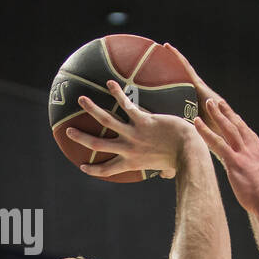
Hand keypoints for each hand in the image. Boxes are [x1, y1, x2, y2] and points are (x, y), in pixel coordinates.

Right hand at [65, 79, 198, 178]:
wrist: (190, 151)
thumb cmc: (183, 160)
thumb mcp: (167, 168)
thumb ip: (161, 170)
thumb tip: (164, 175)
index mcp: (133, 162)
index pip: (109, 169)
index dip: (94, 170)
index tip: (83, 167)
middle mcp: (129, 149)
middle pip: (98, 145)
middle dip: (82, 138)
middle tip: (68, 131)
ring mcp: (135, 134)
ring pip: (107, 121)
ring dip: (93, 110)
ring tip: (81, 99)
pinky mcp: (144, 121)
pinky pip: (127, 106)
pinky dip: (118, 94)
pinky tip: (110, 83)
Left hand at [161, 43, 258, 212]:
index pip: (246, 132)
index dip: (237, 121)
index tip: (230, 112)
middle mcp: (251, 148)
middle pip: (237, 124)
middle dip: (226, 111)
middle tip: (216, 100)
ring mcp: (243, 153)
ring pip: (228, 128)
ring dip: (217, 114)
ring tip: (207, 102)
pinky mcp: (234, 162)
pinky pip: (217, 143)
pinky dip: (205, 131)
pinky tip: (195, 123)